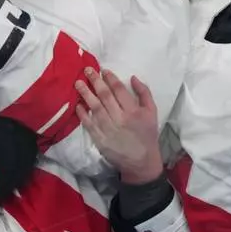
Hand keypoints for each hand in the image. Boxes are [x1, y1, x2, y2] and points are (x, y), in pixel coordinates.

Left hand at [76, 67, 163, 182]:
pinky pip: (89, 124)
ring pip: (95, 107)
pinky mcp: (100, 140)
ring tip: (78, 83)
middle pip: (105, 96)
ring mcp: (108, 129)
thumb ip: (144, 93)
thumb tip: (132, 77)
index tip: (103, 70)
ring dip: (85, 94)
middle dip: (95, 81)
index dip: (110, 78)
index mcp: (133, 111)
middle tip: (87, 70)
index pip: (119, 90)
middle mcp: (120, 118)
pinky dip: (83, 114)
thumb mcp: (152, 112)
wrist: (141, 161)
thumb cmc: (147, 134)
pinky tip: (78, 104)